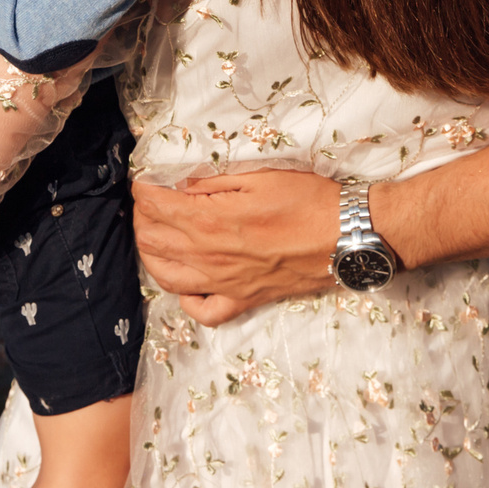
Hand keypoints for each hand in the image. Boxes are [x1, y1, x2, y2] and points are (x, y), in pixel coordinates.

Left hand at [131, 169, 336, 325]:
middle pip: (152, 241)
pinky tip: (187, 281)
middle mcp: (211, 257)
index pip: (156, 207)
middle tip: (149, 203)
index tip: (144, 181)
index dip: (143, 191)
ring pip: (166, 278)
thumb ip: (215, 179)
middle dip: (141, 218)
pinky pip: (203, 312)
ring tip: (155, 236)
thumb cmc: (308, 200)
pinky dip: (186, 300)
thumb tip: (181, 182)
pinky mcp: (243, 300)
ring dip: (150, 255)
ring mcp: (225, 283)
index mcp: (212, 220)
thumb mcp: (260, 175)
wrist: (347, 237)